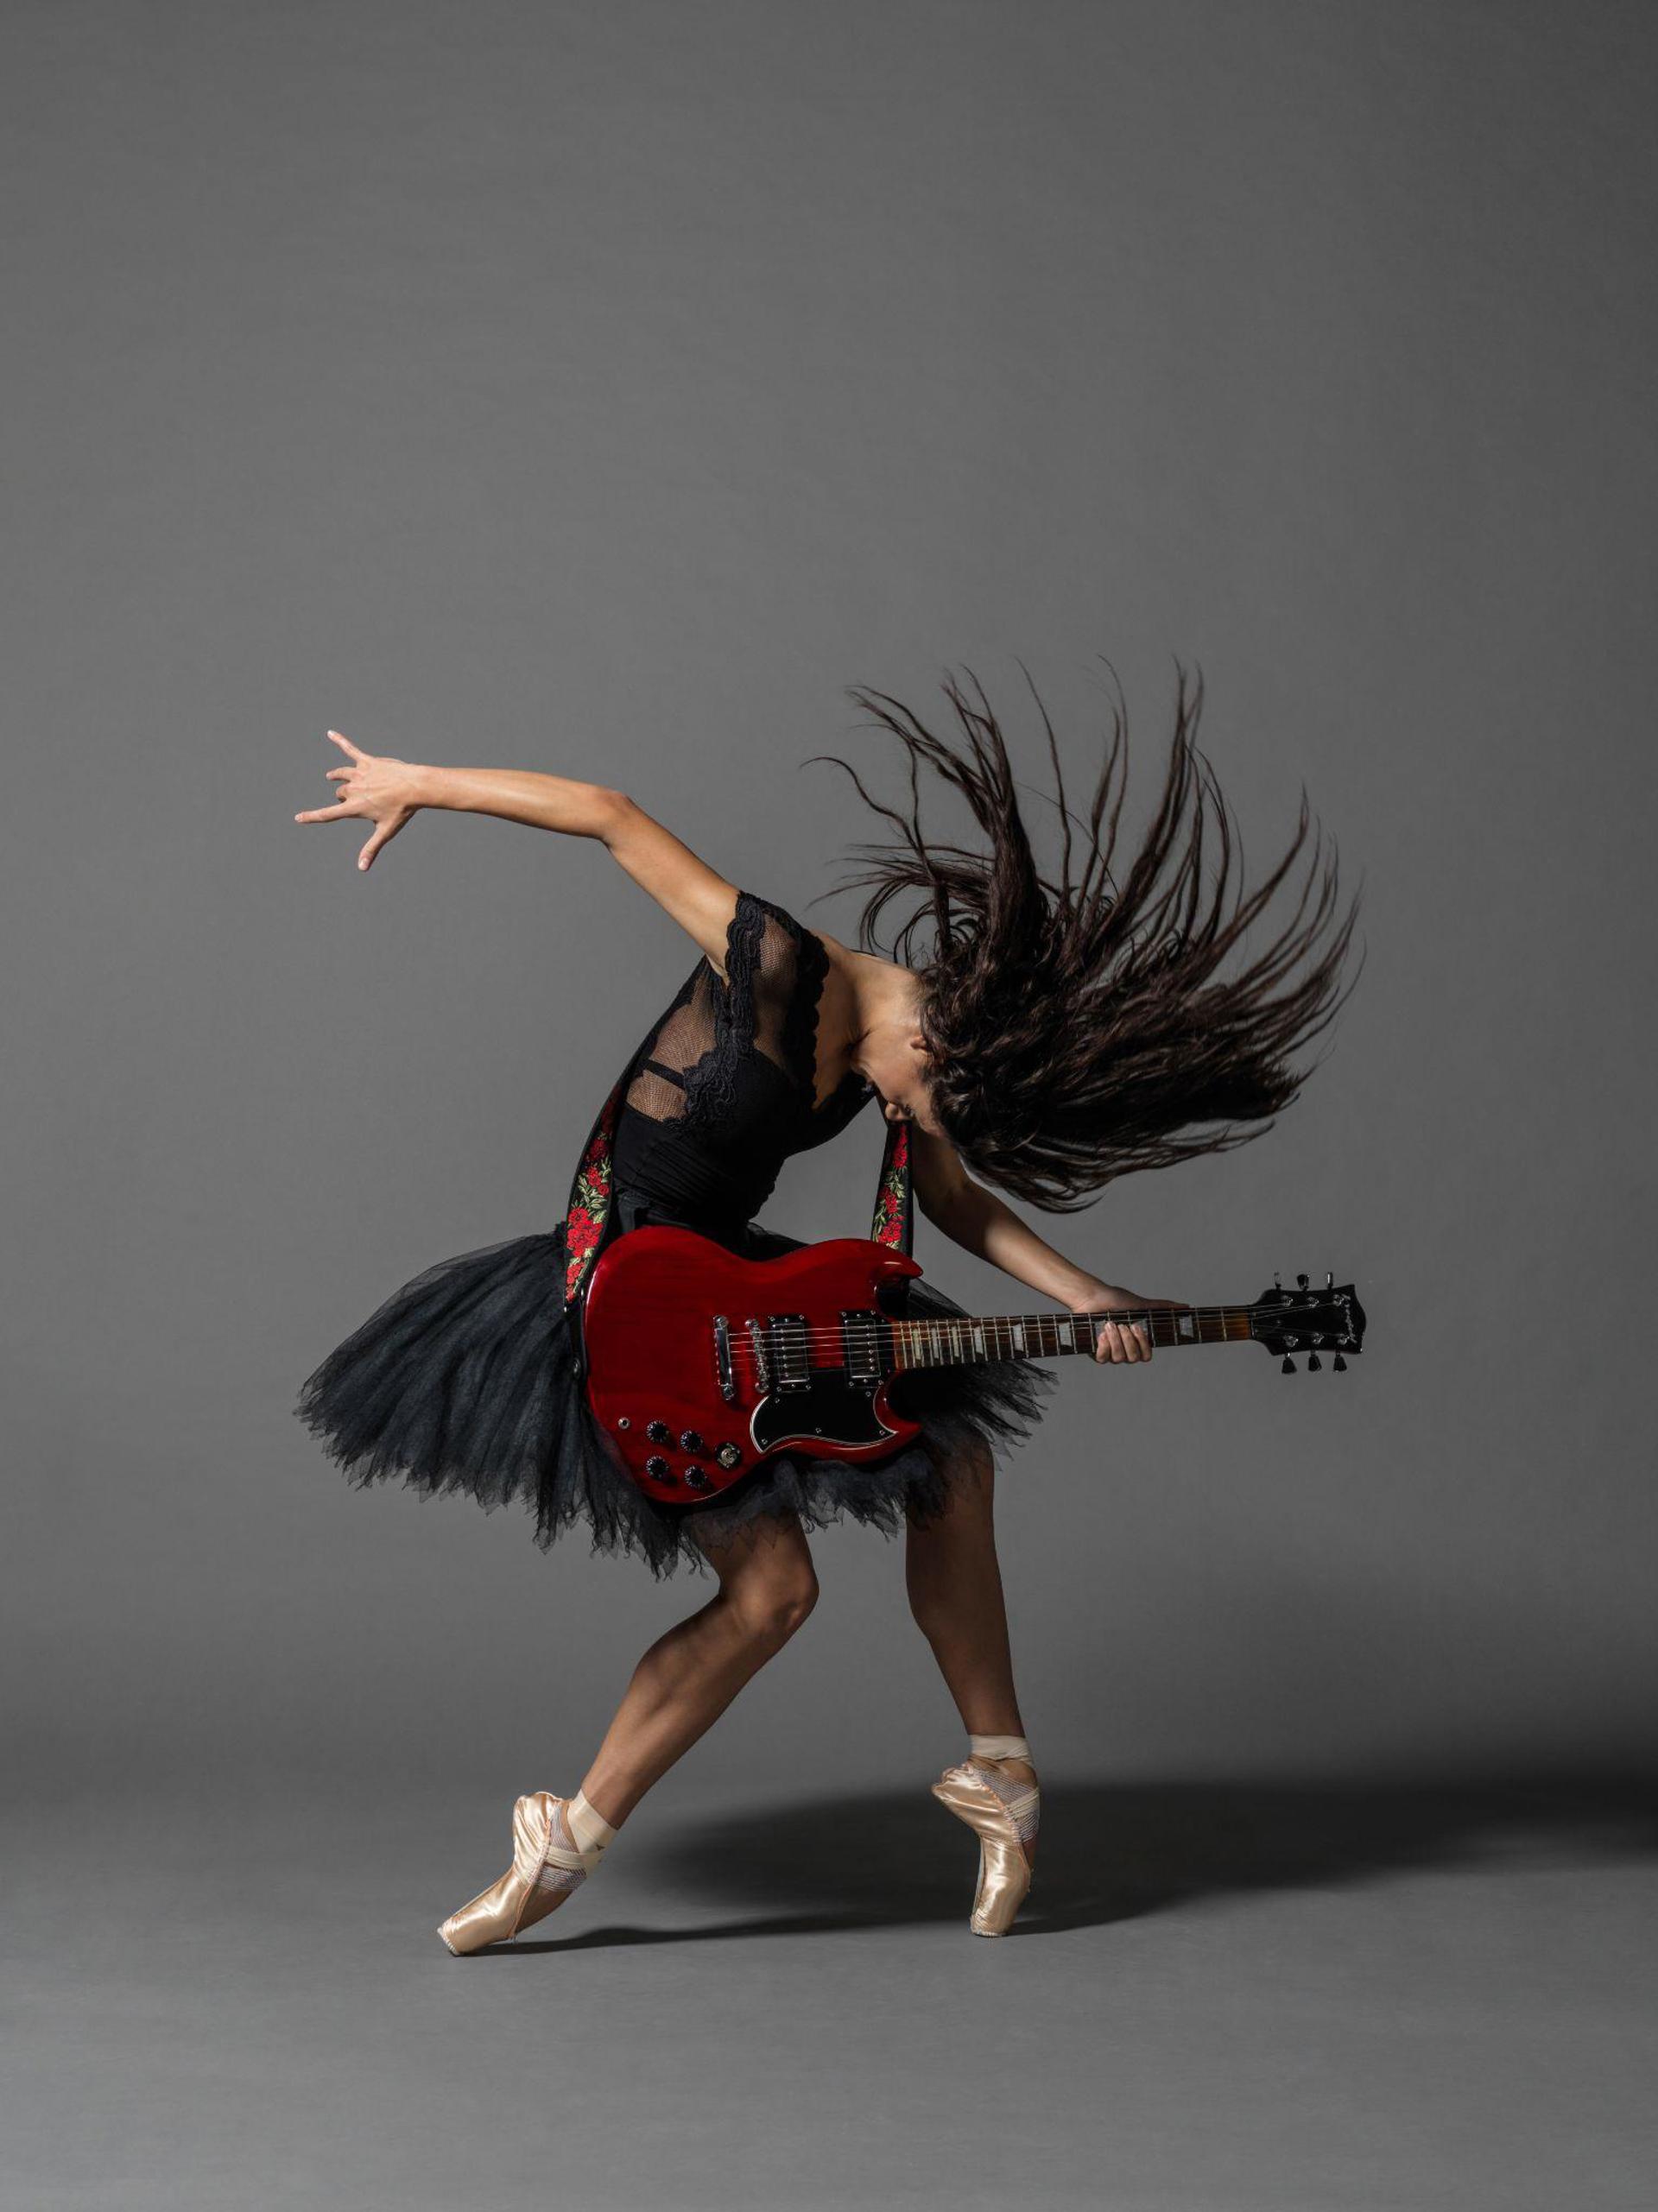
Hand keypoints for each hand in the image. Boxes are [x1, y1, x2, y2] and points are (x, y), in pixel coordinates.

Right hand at [294, 731, 423, 871]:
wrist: (416, 787)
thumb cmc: (402, 811)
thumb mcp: (385, 831)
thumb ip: (371, 849)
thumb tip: (362, 868)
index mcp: (355, 807)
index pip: (328, 814)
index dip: (311, 816)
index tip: (298, 818)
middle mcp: (353, 789)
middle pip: (340, 793)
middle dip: (343, 797)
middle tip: (358, 800)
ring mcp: (359, 773)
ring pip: (340, 774)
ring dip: (336, 776)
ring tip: (331, 777)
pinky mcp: (367, 761)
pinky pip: (350, 749)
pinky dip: (340, 741)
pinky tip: (330, 733)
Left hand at [1069, 1278, 1190, 1363]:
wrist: (1092, 1297)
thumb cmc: (1115, 1300)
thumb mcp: (1142, 1304)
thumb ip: (1163, 1308)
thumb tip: (1186, 1306)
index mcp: (1136, 1342)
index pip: (1146, 1356)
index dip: (1143, 1344)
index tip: (1138, 1327)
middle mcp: (1124, 1350)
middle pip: (1133, 1359)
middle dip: (1128, 1341)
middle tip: (1123, 1324)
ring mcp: (1110, 1353)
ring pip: (1119, 1359)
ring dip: (1115, 1340)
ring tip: (1110, 1323)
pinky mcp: (1095, 1353)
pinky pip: (1103, 1359)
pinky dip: (1103, 1345)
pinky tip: (1102, 1333)